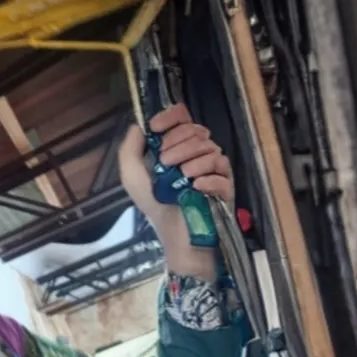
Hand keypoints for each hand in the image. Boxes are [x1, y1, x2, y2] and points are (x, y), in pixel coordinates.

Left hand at [117, 104, 232, 276]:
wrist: (176, 239)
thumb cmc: (156, 206)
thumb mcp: (133, 177)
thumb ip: (130, 149)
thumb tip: (138, 124)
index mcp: (177, 146)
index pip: (182, 118)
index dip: (171, 117)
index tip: (157, 127)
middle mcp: (198, 153)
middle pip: (196, 131)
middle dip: (178, 143)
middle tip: (165, 162)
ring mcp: (214, 170)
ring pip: (211, 150)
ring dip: (191, 161)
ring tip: (181, 178)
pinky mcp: (226, 188)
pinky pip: (222, 174)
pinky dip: (208, 179)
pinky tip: (196, 188)